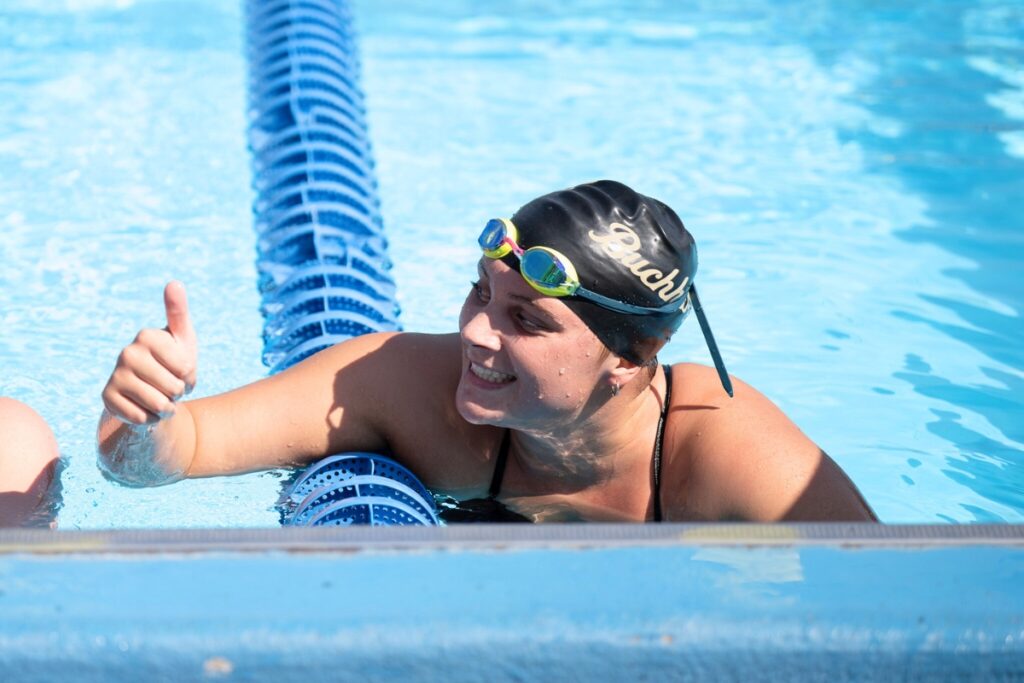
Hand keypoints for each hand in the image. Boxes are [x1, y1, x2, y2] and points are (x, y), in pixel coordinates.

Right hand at [101, 281, 198, 424]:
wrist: (151, 391)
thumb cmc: (173, 362)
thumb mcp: (183, 338)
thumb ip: (179, 312)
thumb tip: (174, 283)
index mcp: (146, 336)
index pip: (185, 368)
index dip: (189, 375)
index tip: (179, 368)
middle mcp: (127, 352)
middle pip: (173, 387)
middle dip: (178, 393)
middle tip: (169, 384)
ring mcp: (115, 375)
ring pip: (159, 404)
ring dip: (167, 407)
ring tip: (160, 396)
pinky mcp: (107, 398)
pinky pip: (143, 418)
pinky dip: (151, 418)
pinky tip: (144, 407)